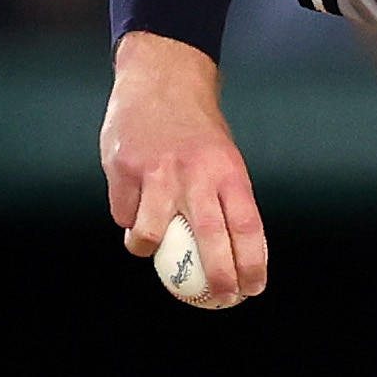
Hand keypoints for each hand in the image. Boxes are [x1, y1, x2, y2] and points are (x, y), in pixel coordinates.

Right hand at [101, 31, 268, 304]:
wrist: (161, 79)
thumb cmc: (197, 128)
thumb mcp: (224, 157)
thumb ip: (225, 198)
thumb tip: (234, 254)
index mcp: (228, 172)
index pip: (248, 228)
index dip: (252, 264)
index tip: (253, 289)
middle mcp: (195, 173)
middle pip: (210, 238)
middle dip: (217, 276)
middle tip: (218, 297)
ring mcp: (157, 172)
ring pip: (152, 234)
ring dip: (150, 250)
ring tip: (150, 249)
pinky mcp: (123, 168)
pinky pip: (124, 213)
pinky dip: (127, 220)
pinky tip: (131, 208)